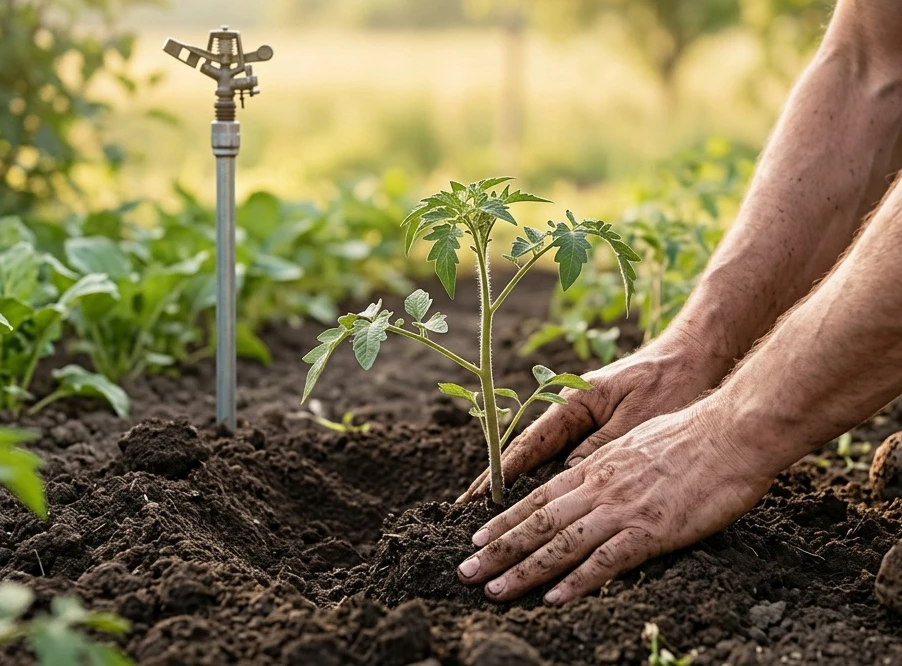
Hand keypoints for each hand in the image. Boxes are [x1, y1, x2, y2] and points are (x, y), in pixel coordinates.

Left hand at [456, 398, 775, 602]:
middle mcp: (599, 487)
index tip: (478, 539)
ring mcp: (622, 509)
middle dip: (498, 550)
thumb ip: (610, 465)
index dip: (505, 521)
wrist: (730, 432)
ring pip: (559, 543)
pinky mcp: (650, 530)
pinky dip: (576, 581)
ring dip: (522, 570)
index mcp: (596, 467)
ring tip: (492, 590)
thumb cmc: (692, 436)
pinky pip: (605, 560)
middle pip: (537, 523)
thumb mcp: (636, 443)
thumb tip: (590, 479)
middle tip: (465, 573)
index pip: (539, 498)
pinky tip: (552, 597)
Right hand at [458, 331, 727, 501]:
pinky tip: (537, 500)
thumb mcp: (635, 419)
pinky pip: (567, 458)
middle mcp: (571, 410)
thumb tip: (566, 476)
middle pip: (526, 452)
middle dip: (498, 482)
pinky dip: (548, 478)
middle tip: (467, 512)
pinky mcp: (600, 428)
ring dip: (520, 483)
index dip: (501, 473)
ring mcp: (584, 419)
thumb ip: (600, 449)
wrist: (697, 355)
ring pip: (544, 458)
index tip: (476, 498)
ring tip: (493, 514)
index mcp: (573, 403)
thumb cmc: (669, 383)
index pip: (528, 444)